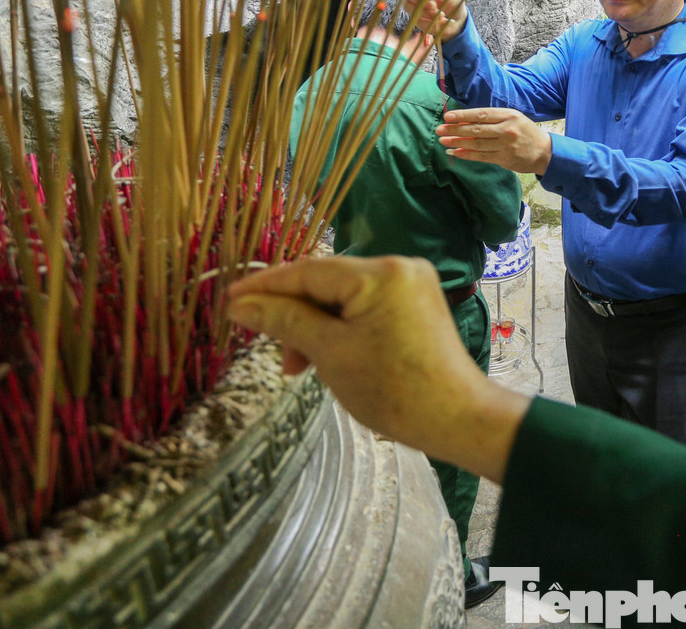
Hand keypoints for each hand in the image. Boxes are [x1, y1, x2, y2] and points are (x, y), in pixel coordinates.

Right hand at [226, 255, 529, 480]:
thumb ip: (285, 321)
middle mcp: (399, 266)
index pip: (308, 270)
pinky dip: (341, 329)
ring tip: (300, 366)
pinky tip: (326, 357)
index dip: (265, 287)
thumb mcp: (329, 353)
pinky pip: (365, 307)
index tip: (229, 303)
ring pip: (344, 297)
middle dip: (294, 314)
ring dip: (316, 326)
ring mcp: (411, 285)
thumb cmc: (392, 389)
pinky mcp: (416, 305)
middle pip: (327, 282)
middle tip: (271, 349)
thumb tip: (241, 305)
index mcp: (381, 272)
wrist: (456, 418)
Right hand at [402, 0, 468, 39]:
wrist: (454, 18)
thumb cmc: (452, 1)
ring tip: (439, 14)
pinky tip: (436, 21)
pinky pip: (414, 18)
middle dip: (421, 0)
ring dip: (425, 12)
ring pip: (408, 5)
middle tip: (434, 6)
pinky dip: (427, 21)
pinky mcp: (412, 14)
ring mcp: (410, 1)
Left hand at [438, 107, 551, 173]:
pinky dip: (467, 155)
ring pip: (477, 144)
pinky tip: (455, 152)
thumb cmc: (525, 132)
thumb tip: (466, 120)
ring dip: (457, 143)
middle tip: (440, 129)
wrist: (544, 152)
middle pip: (476, 130)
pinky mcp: (504, 159)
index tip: (447, 117)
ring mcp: (506, 146)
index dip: (463, 116)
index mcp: (509, 115)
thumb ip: (493, 119)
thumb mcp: (513, 118)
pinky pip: (481, 157)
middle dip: (455, 130)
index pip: (481, 114)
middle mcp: (507, 130)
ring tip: (443, 140)